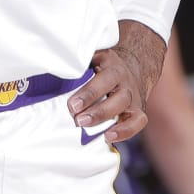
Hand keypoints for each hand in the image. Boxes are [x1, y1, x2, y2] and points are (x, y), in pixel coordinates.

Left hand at [67, 21, 166, 143]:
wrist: (128, 69)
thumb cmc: (102, 66)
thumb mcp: (92, 57)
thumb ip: (78, 63)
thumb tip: (56, 67)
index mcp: (112, 65)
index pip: (105, 78)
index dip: (89, 93)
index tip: (73, 105)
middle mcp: (125, 81)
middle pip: (118, 96)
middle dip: (97, 111)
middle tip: (77, 119)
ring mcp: (132, 96)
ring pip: (126, 108)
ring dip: (105, 120)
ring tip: (86, 127)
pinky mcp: (137, 111)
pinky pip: (137, 122)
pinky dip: (125, 132)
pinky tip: (108, 137)